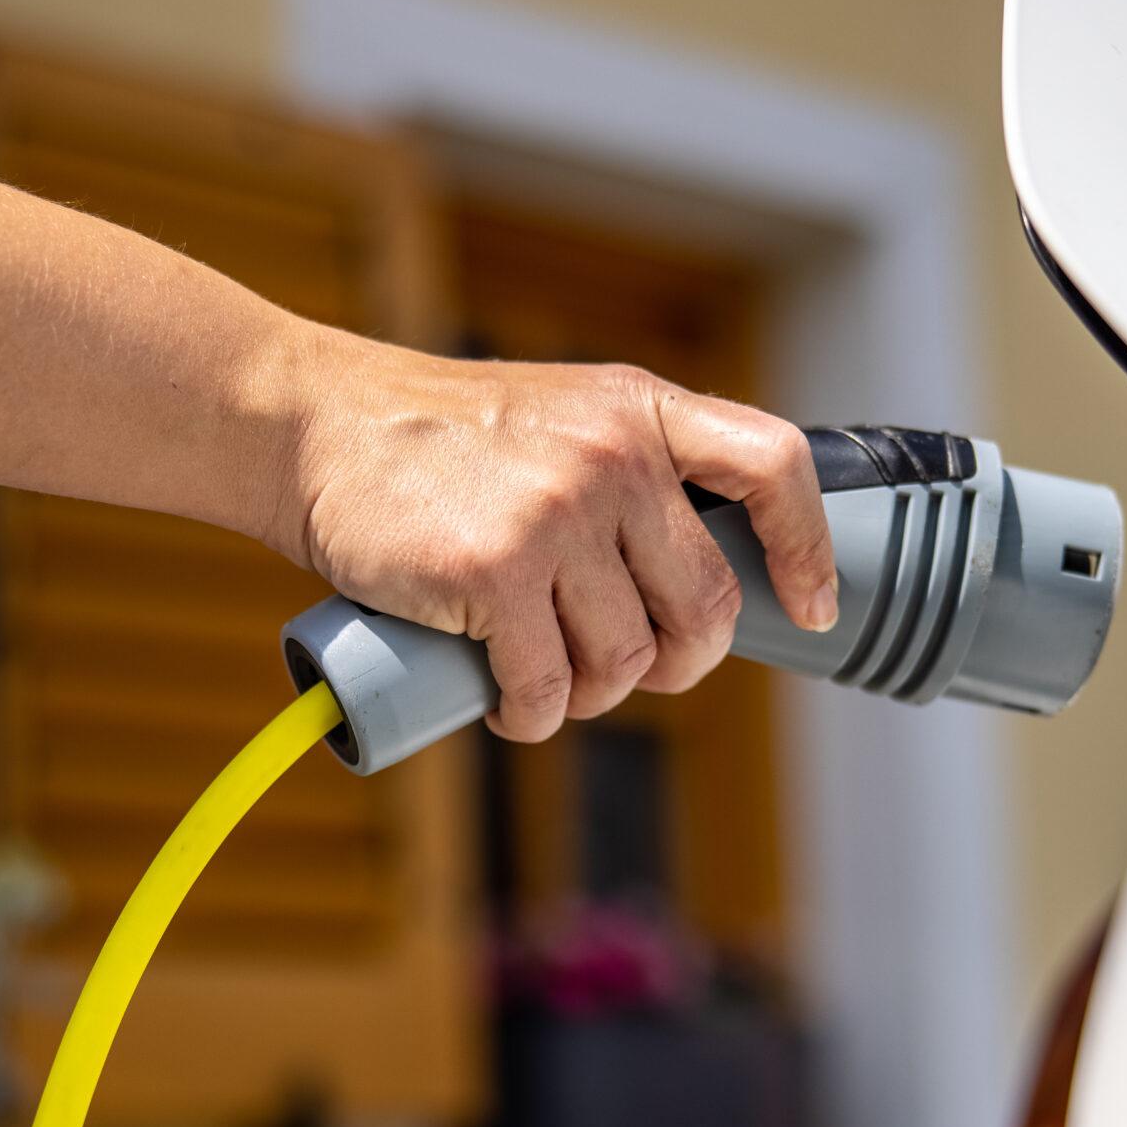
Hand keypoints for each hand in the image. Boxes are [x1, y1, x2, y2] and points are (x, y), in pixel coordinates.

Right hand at [273, 330, 837, 741]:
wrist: (314, 426)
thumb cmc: (437, 442)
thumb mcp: (560, 417)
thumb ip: (630, 471)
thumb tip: (694, 582)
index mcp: (641, 411)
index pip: (773, 468)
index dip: (806, 548)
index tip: (811, 606)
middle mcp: (615, 458)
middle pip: (706, 605)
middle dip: (674, 662)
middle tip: (619, 667)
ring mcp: (557, 515)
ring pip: (627, 659)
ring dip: (590, 695)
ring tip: (541, 676)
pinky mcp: (495, 573)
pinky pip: (549, 687)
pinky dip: (532, 715)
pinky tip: (508, 700)